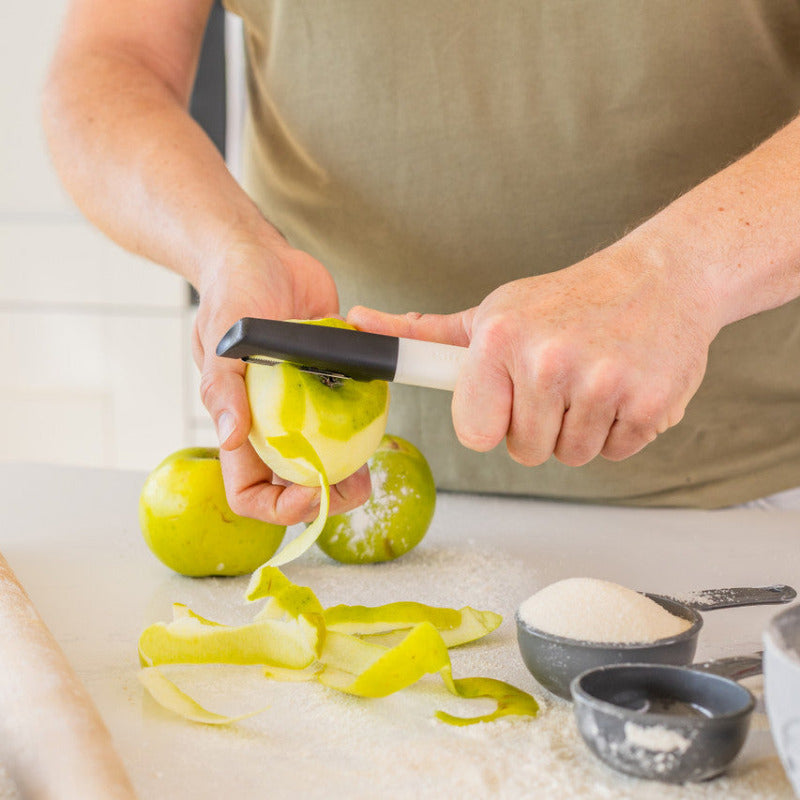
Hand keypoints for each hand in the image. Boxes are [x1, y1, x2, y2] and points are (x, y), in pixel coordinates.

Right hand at [193, 238, 370, 524]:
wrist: (267, 257)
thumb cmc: (233, 293)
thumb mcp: (223, 339)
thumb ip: (223, 389)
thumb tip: (229, 437)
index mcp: (241, 424)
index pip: (249, 492)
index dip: (277, 507)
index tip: (311, 492)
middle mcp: (272, 424)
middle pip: (296, 485)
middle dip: (326, 498)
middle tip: (357, 489)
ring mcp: (303, 408)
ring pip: (327, 461)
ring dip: (350, 474)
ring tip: (372, 471)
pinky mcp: (332, 384)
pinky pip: (349, 422)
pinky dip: (365, 433)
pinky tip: (380, 429)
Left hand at [349, 240, 719, 466]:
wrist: (662, 277)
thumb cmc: (566, 300)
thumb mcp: (492, 312)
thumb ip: (425, 335)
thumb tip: (358, 322)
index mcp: (500, 339)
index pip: (473, 432)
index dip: (492, 420)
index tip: (508, 396)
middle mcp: (548, 361)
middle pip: (524, 450)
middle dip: (539, 425)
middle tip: (560, 379)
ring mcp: (602, 383)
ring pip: (570, 455)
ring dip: (579, 428)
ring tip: (593, 378)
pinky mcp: (651, 404)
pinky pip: (616, 452)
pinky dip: (620, 430)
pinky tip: (623, 387)